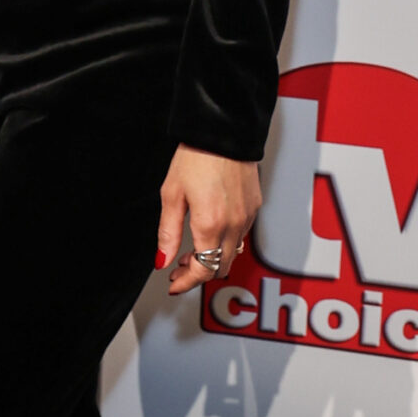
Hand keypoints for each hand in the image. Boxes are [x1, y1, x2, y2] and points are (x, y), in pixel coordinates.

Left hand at [156, 147, 260, 298]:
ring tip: (191, 251)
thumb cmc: (196, 157)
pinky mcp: (255, 208)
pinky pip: (241, 236)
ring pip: (232, 254)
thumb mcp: (171, 195)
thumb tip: (162, 259)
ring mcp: (248, 217)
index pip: (202, 270)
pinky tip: (210, 233)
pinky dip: (225, 243)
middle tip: (178, 268)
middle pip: (220, 268)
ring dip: (212, 259)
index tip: (174, 284)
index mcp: (211, 224)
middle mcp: (234, 224)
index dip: (186, 282)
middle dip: (198, 273)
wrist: (223, 132)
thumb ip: (167, 232)